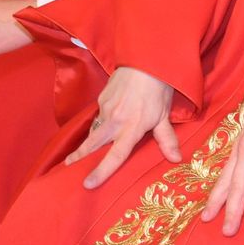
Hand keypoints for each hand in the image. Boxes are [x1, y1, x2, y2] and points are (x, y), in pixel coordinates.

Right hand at [66, 66, 179, 188]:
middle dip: (80, 157)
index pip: (116, 155)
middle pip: (93, 145)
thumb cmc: (159, 88)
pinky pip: (98, 116)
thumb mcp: (165, 114)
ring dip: (86, 143)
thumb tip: (175, 159)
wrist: (145, 60)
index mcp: (133, 127)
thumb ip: (167, 138)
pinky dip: (98, 124)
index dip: (102, 171)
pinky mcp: (101, 99)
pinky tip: (101, 127)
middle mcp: (115, 120)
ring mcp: (106, 109)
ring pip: (94, 131)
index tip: (88, 184)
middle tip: (68, 168)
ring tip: (77, 155)